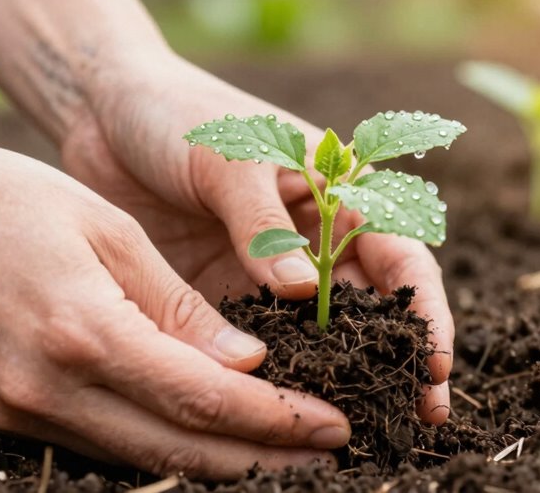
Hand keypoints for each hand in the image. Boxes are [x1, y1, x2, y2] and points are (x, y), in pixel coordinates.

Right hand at [0, 130, 350, 478]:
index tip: (335, 424)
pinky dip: (160, 444)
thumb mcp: (109, 232)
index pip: (203, 398)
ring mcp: (17, 411)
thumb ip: (180, 308)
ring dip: (217, 461)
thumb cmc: (8, 199)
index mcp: (82, 331)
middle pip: (179, 450)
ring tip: (282, 451)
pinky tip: (204, 434)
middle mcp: (46, 388)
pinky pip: (100, 444)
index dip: (278, 419)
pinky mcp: (1, 414)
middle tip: (330, 454)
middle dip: (264, 459)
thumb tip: (249, 366)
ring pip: (141, 458)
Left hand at [62, 52, 454, 423]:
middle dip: (395, 361)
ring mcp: (270, 273)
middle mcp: (315, 239)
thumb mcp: (230, 157)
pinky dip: (273, 375)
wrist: (105, 114)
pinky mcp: (225, 295)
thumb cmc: (180, 114)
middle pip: (371, 308)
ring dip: (337, 377)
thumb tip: (300, 293)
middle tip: (413, 419)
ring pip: (318, 335)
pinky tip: (280, 409)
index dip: (424, 311)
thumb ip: (263, 224)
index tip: (434, 364)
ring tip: (355, 426)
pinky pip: (259, 342)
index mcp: (337, 192)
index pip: (400, 256)